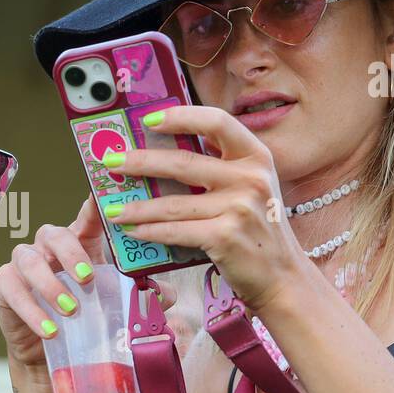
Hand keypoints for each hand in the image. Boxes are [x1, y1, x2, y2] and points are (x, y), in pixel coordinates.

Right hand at [0, 196, 174, 370]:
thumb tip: (165, 294)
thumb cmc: (86, 318)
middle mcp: (50, 247)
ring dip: (50, 285)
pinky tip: (49, 330)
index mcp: (81, 243)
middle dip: (71, 254)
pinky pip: (12, 289)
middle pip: (55, 234)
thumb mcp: (116, 305)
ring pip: (29, 260)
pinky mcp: (6, 285)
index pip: (88, 218)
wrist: (52, 352)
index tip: (103, 198)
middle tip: (88, 278)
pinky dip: (32, 310)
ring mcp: (24, 263)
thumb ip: (140, 297)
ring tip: (70, 309)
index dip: (93, 205)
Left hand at [98, 105, 307, 312]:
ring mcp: (239, 208)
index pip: (217, 122)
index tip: (149, 119)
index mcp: (256, 156)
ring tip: (112, 209)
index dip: (181, 116)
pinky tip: (132, 231)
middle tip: (111, 162)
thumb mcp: (250, 187)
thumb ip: (221, 166)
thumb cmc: (257, 229)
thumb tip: (165, 150)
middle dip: (140, 162)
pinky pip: (175, 231)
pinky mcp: (225, 237)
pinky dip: (149, 231)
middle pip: (183, 162)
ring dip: (136, 206)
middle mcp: (250, 178)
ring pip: (172, 203)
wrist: (282, 276)